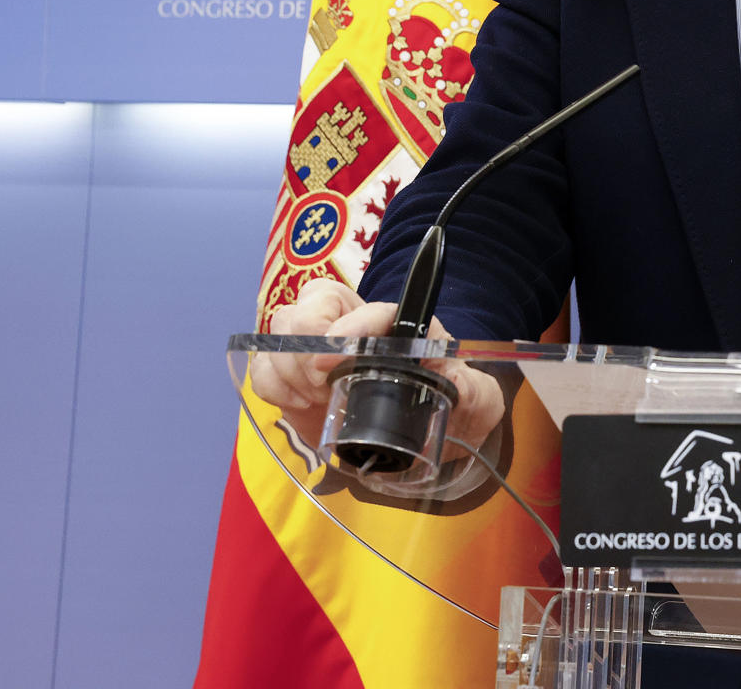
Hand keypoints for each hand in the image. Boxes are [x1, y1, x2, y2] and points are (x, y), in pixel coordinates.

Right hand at [250, 278, 507, 465]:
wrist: (425, 435)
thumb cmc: (452, 407)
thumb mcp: (476, 399)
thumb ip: (473, 390)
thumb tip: (455, 382)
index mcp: (398, 323)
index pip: (367, 306)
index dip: (350, 327)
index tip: (338, 360)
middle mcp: (354, 322)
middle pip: (308, 304)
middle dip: (308, 348)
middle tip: (324, 388)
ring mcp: (318, 346)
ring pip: (280, 331)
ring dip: (291, 371)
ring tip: (320, 401)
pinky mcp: (294, 376)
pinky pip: (264, 367)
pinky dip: (273, 387)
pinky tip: (303, 405)